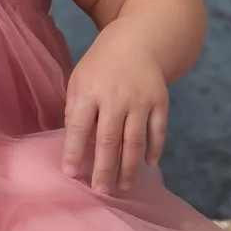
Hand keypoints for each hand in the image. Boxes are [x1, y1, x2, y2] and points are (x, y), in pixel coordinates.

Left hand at [62, 34, 168, 194]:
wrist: (139, 39)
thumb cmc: (101, 64)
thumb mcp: (79, 78)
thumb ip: (74, 108)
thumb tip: (73, 142)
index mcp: (90, 90)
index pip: (79, 126)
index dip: (74, 151)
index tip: (71, 173)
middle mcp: (116, 96)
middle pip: (109, 139)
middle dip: (104, 168)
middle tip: (100, 191)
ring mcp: (140, 100)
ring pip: (134, 140)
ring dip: (129, 166)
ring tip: (123, 186)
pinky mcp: (160, 101)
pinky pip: (158, 131)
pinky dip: (154, 149)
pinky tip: (148, 165)